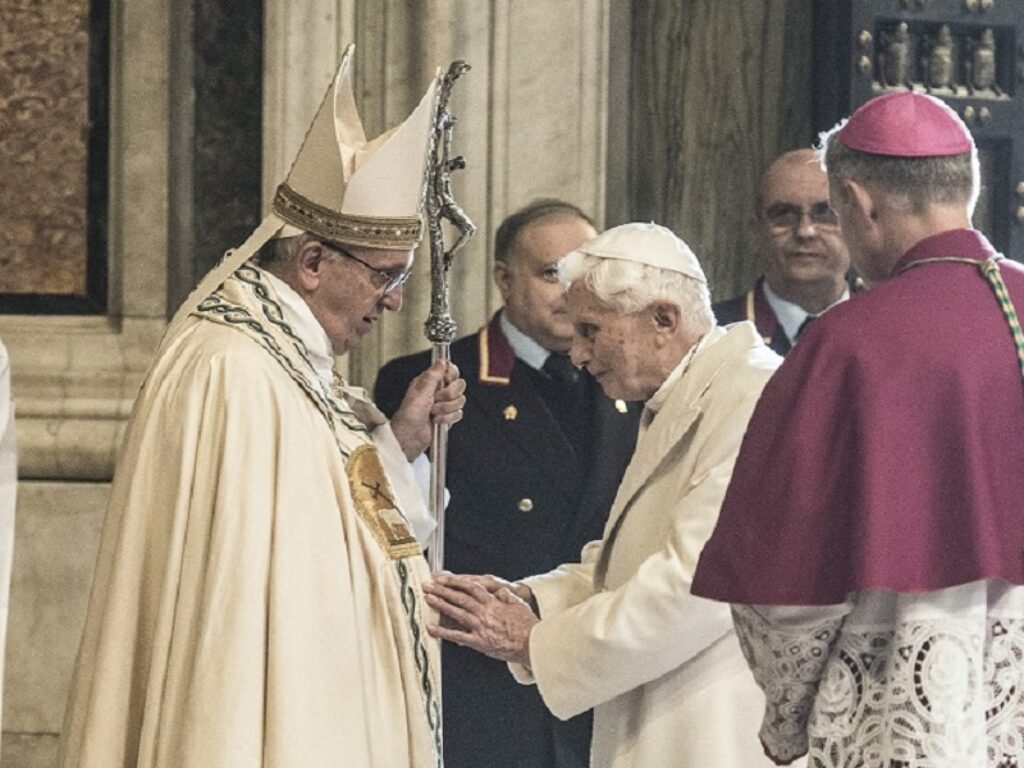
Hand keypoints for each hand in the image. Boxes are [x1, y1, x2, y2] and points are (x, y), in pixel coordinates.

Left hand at [390, 360, 465, 460]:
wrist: (410, 437)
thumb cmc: (409, 415)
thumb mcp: (420, 392)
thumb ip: (432, 376)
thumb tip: (441, 361)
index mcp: (430, 381)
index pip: (450, 370)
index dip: (451, 375)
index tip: (445, 380)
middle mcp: (438, 391)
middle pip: (459, 385)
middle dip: (449, 394)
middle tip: (436, 399)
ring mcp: (444, 404)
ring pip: (460, 400)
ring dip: (446, 408)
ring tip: (433, 412)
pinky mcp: (448, 416)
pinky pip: (459, 414)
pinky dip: (448, 418)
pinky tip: (436, 421)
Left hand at [423, 573, 537, 665]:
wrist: (531, 644)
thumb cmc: (527, 626)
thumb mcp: (519, 605)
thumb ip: (507, 596)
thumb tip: (499, 591)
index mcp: (493, 602)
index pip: (471, 587)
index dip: (455, 582)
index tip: (444, 579)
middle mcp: (484, 612)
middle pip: (459, 597)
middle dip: (442, 590)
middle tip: (428, 586)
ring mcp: (480, 626)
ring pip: (456, 612)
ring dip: (440, 605)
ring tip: (427, 599)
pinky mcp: (478, 641)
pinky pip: (457, 635)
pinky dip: (443, 632)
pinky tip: (431, 628)